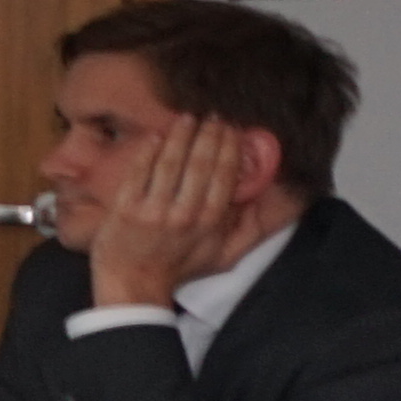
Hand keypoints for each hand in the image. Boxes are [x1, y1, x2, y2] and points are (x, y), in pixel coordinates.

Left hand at [87, 109, 263, 311]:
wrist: (134, 285)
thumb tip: (275, 201)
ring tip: (187, 117)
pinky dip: (148, 151)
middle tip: (213, 116)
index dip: (230, 148)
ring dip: (180, 135)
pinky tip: (156, 135)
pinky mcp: (125, 208)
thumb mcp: (224, 255)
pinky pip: (139, 172)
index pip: (225, 175)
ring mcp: (153, 210)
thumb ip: (250, 230)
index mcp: (210, 222)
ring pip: (170, 162)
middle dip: (209, 135)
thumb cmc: (180, 268)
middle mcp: (184, 214)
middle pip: (201, 163)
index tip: (233, 128)